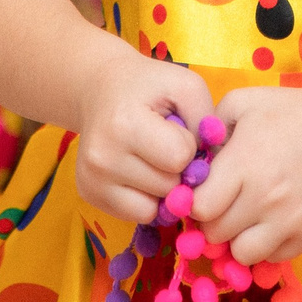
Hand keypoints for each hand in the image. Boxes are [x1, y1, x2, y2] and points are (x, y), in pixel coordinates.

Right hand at [72, 51, 211, 222]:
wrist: (99, 88)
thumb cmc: (148, 86)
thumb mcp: (184, 86)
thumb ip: (206, 119)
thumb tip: (212, 163)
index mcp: (125, 124)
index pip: (179, 158)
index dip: (187, 145)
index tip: (176, 128)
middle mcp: (102, 157)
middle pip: (168, 187)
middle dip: (176, 170)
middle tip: (163, 144)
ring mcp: (93, 180)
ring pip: (154, 209)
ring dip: (162, 188)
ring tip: (151, 158)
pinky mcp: (90, 195)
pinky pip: (137, 215)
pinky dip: (146, 199)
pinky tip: (139, 171)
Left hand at [188, 85, 301, 265]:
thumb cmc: (292, 110)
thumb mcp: (242, 102)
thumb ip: (207, 129)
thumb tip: (189, 162)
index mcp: (244, 163)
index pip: (199, 208)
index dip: (195, 202)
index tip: (204, 192)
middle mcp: (265, 197)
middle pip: (215, 234)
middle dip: (213, 221)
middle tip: (223, 205)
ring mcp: (291, 220)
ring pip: (242, 254)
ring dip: (237, 239)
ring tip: (246, 217)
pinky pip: (274, 257)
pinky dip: (267, 244)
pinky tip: (271, 220)